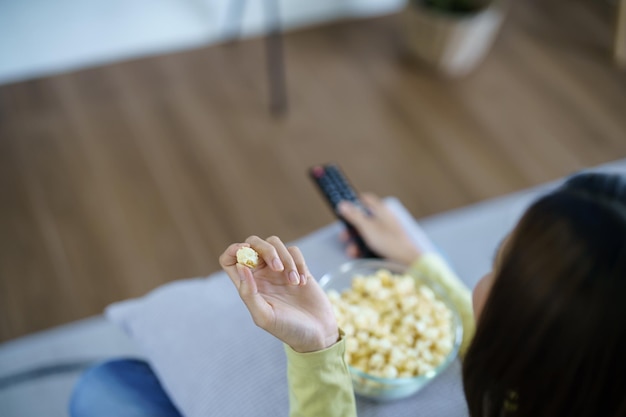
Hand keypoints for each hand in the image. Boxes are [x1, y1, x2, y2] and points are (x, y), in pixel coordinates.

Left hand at [219, 236, 338, 352]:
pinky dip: (299, 263)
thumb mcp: (264, 316)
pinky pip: (294, 251)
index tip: (246, 252)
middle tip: (277, 268)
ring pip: (274, 243)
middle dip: (266, 250)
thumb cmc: (288, 329)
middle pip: (253, 243)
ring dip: (286, 259)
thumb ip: (248, 293)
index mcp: (248, 285)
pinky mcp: (298, 267)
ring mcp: (279, 270)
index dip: (234, 250)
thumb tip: (240, 266)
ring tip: (293, 283)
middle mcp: (261, 275)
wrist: (317, 333)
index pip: (230, 259)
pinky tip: (302, 284)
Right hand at [337, 193, 421, 264]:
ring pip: (365, 232)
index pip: (365, 199)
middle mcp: (383, 218)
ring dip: (356, 241)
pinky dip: (364, 247)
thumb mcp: (367, 227)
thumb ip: (354, 215)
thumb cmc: (390, 241)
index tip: (344, 209)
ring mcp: (385, 230)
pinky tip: (359, 254)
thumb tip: (343, 204)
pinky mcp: (386, 242)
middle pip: (362, 218)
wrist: (406, 259)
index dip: (354, 202)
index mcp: (381, 210)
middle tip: (344, 236)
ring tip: (352, 251)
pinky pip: (371, 241)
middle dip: (351, 229)